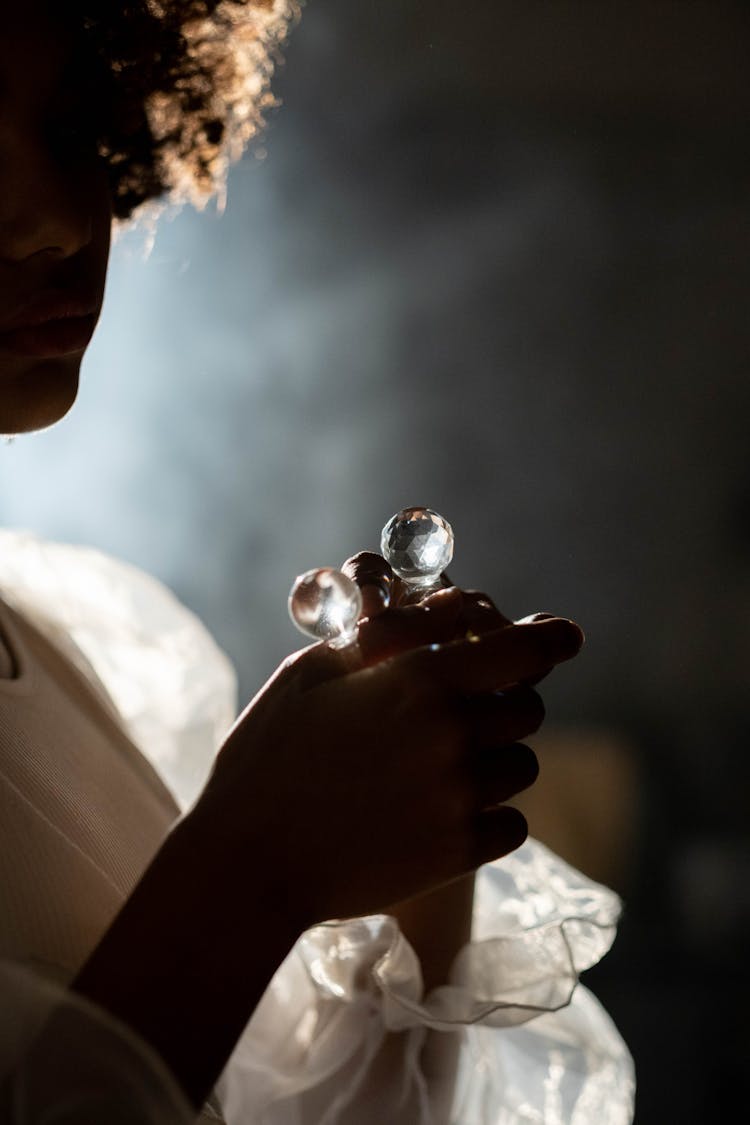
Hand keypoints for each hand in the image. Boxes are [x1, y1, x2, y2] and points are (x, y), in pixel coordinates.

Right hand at [194, 560, 582, 928]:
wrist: (250, 860)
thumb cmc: (272, 752)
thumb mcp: (314, 671)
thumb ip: (389, 634)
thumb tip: (452, 605)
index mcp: (419, 682)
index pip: (521, 652)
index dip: (550, 639)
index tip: (566, 636)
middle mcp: (453, 737)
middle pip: (529, 709)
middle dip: (506, 701)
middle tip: (467, 710)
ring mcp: (460, 799)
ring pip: (522, 766)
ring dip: (497, 757)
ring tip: (444, 765)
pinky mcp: (459, 853)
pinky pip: (513, 822)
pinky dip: (491, 813)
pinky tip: (445, 809)